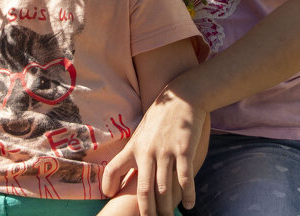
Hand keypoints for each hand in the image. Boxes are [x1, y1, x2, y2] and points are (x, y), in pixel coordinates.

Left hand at [101, 87, 206, 215]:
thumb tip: (130, 167)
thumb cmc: (161, 115)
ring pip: (164, 189)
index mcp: (133, 146)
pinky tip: (190, 204)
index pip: (112, 168)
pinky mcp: (184, 149)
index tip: (111, 196)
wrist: (183, 96)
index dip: (109, 184)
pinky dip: (188, 194)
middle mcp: (147, 151)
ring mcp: (166, 151)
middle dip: (147, 212)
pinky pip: (185, 178)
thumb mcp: (142, 130)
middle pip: (143, 191)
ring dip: (167, 208)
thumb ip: (136, 149)